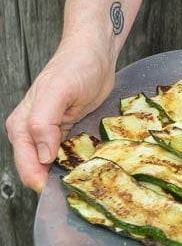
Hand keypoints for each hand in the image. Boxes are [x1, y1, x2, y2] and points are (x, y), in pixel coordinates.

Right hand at [5, 40, 115, 191]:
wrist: (95, 54)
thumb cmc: (75, 66)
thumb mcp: (58, 92)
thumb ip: (44, 123)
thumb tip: (43, 155)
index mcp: (22, 125)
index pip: (26, 163)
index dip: (39, 180)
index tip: (57, 191)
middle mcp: (32, 132)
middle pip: (38, 168)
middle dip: (53, 180)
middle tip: (77, 189)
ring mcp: (50, 133)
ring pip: (53, 164)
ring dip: (66, 173)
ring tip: (85, 182)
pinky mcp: (66, 131)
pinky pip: (68, 154)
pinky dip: (76, 161)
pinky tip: (89, 167)